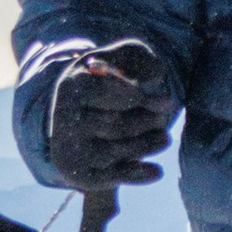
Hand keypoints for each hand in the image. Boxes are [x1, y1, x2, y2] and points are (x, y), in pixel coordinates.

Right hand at [45, 38, 176, 188]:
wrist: (73, 120)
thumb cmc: (103, 81)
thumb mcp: (116, 60)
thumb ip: (138, 55)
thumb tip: (157, 73)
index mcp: (71, 85)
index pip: (109, 92)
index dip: (143, 99)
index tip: (168, 102)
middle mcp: (63, 118)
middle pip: (115, 124)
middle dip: (147, 121)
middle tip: (165, 118)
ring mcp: (68, 148)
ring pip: (115, 150)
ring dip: (148, 145)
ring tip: (166, 138)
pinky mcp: (77, 172)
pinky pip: (109, 176)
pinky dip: (135, 175)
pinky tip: (157, 172)